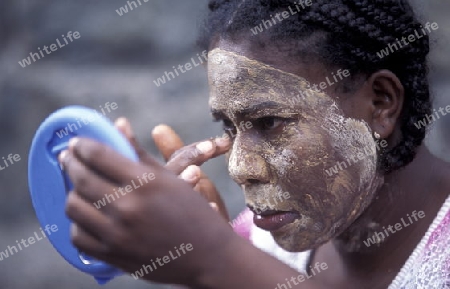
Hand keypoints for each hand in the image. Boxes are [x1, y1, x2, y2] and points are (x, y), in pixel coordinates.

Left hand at [60, 137, 236, 285]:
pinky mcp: (113, 256)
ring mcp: (118, 235)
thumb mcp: (170, 178)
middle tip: (68, 156)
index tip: (78, 142)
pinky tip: (87, 213)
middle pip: (81, 179)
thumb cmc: (193, 212)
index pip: (99, 156)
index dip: (83, 145)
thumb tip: (119, 124)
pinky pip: (78, 236)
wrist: (208, 257)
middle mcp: (128, 208)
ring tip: (78, 185)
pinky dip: (78, 222)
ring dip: (73, 191)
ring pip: (74, 207)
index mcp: (146, 183)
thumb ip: (139, 152)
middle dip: (70, 162)